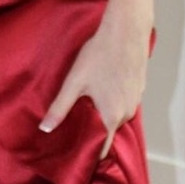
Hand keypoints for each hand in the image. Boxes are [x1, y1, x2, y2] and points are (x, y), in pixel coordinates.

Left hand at [39, 21, 151, 158]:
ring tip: (88, 100)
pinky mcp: (140, 88)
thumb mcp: (75, 81)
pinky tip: (103, 85)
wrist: (126, 32)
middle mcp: (127, 114)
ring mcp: (136, 101)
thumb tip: (45, 129)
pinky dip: (114, 99)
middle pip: (108, 131)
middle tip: (77, 119)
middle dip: (94, 128)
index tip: (76, 150)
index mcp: (111, 117)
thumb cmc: (100, 55)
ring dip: (104, 112)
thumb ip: (60, 107)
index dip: (89, 151)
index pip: (102, 148)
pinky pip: (124, 102)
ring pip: (117, 115)